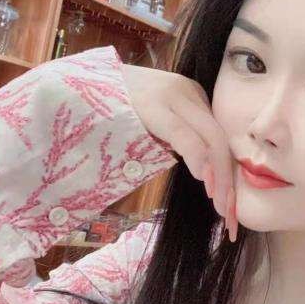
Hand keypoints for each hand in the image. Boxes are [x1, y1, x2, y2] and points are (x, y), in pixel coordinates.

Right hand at [121, 63, 236, 241]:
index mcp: (191, 97)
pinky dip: (197, 157)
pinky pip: (183, 133)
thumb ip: (178, 140)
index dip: (229, 177)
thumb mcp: (153, 125)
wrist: (72, 83)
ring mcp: (171, 95)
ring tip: (222, 208)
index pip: (220, 140)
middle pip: (220, 141)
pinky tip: (203, 179)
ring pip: (210, 138)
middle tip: (231, 220)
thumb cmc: (111, 111)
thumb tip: (206, 177)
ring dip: (218, 178)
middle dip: (229, 183)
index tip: (232, 211)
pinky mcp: (151, 104)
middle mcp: (187, 91)